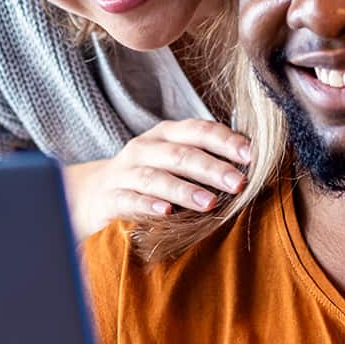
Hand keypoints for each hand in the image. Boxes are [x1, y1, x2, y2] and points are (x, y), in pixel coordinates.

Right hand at [62, 119, 251, 239]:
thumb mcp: (172, 160)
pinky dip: (149, 205)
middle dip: (212, 168)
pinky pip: (130, 200)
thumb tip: (251, 167)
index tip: (251, 155)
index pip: (198, 130)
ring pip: (155, 177)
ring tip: (210, 203)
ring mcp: (124, 173)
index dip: (225, 140)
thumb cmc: (147, 176)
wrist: (92, 194)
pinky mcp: (110, 198)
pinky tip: (167, 213)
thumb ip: (203, 159)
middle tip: (239, 184)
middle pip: (180, 154)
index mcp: (165, 134)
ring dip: (184, 189)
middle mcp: (144, 148)